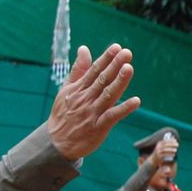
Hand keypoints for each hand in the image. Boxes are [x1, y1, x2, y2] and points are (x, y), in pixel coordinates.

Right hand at [48, 44, 141, 159]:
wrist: (56, 143)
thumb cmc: (64, 114)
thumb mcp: (66, 90)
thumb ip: (78, 70)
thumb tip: (84, 48)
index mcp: (79, 89)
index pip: (94, 71)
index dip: (106, 59)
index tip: (117, 47)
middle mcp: (86, 98)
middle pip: (102, 80)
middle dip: (114, 65)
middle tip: (126, 53)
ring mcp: (92, 112)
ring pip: (108, 94)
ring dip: (119, 82)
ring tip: (129, 68)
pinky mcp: (98, 127)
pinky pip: (112, 116)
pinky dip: (123, 108)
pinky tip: (136, 101)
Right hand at [151, 134, 179, 166]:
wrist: (153, 159)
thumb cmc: (160, 152)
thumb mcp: (162, 147)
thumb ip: (168, 143)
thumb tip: (174, 138)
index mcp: (159, 144)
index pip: (165, 141)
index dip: (170, 140)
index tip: (176, 140)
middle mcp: (158, 147)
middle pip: (165, 145)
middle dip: (172, 144)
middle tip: (177, 145)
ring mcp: (158, 152)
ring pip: (165, 150)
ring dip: (171, 149)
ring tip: (176, 150)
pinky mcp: (159, 156)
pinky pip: (165, 155)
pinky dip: (169, 154)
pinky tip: (174, 154)